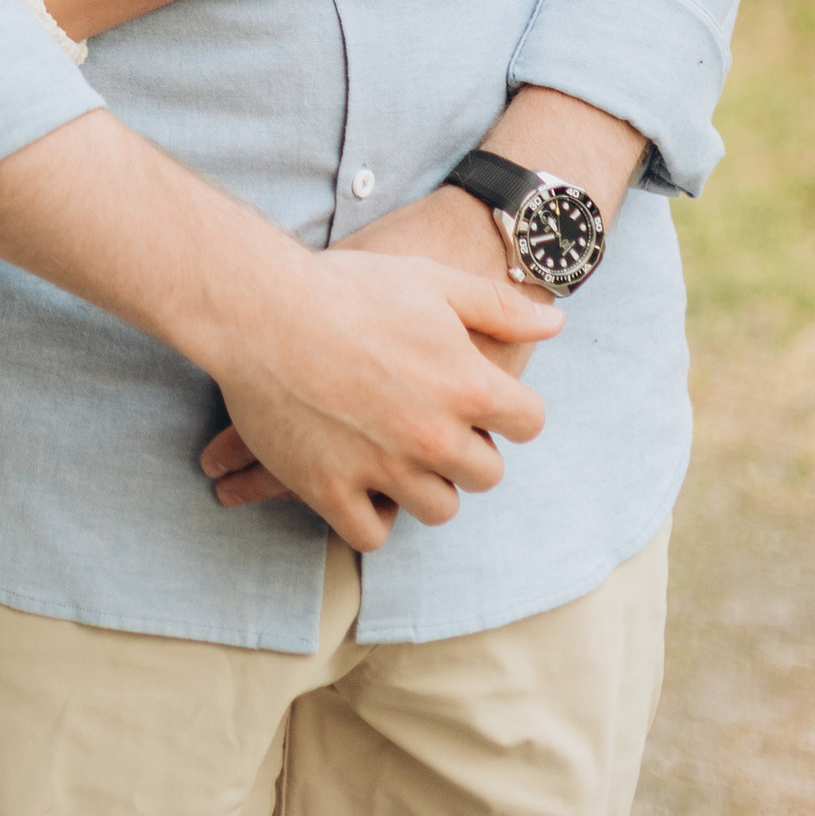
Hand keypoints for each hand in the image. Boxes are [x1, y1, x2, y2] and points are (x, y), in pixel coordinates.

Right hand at [203, 88, 647, 497]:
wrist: (260, 308)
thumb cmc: (349, 287)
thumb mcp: (432, 282)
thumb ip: (499, 307)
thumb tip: (555, 322)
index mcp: (468, 386)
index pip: (528, 423)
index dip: (509, 409)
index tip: (483, 400)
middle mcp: (435, 438)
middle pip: (486, 474)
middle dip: (469, 449)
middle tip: (433, 423)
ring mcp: (383, 470)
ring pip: (438, 509)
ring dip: (426, 486)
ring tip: (400, 454)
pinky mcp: (330, 491)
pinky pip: (372, 533)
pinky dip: (371, 515)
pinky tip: (361, 482)